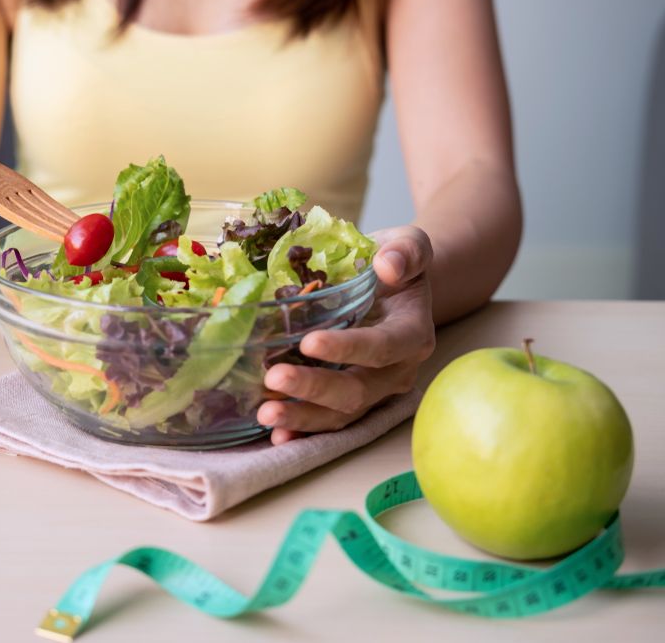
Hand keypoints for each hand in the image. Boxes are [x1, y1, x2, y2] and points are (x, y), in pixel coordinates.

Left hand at [257, 225, 435, 444]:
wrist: (392, 281)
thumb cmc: (394, 262)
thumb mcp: (408, 244)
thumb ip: (407, 251)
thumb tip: (389, 265)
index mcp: (412, 334)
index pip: (382, 346)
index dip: (348, 348)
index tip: (310, 342)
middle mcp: (396, 371)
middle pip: (357, 390)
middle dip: (315, 388)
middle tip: (274, 378)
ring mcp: (374, 391)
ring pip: (341, 414)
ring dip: (303, 418)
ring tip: (266, 414)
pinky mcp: (350, 401)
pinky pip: (328, 423)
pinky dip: (302, 432)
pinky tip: (274, 435)